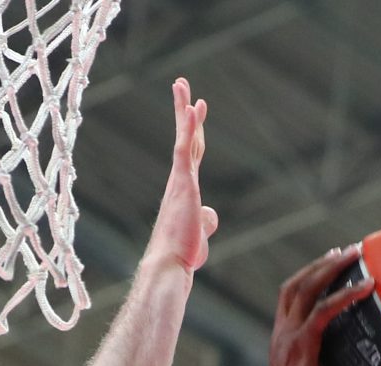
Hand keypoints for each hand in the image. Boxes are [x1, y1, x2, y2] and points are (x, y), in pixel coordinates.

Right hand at [143, 78, 216, 274]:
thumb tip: (211, 214)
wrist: (170, 265)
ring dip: (183, 109)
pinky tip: (193, 108)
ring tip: (181, 85)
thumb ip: (206, 220)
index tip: (196, 109)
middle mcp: (180, 180)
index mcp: (184, 190)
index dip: (194, 130)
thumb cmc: (182, 255)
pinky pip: (185, 148)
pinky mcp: (183, 182)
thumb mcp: (201, 234)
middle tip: (181, 85)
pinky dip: (189, 127)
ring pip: (184, 137)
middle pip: (186, 137)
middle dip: (185, 110)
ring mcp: (181, 180)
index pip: (191, 153)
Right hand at [264, 245, 376, 365]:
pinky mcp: (302, 346)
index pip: (290, 297)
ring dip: (333, 266)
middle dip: (322, 263)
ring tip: (357, 254)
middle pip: (297, 283)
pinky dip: (346, 295)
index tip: (330, 263)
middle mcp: (281, 332)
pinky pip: (325, 310)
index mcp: (281, 339)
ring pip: (308, 288)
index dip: (309, 275)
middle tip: (348, 251)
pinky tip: (368, 288)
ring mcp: (289, 337)